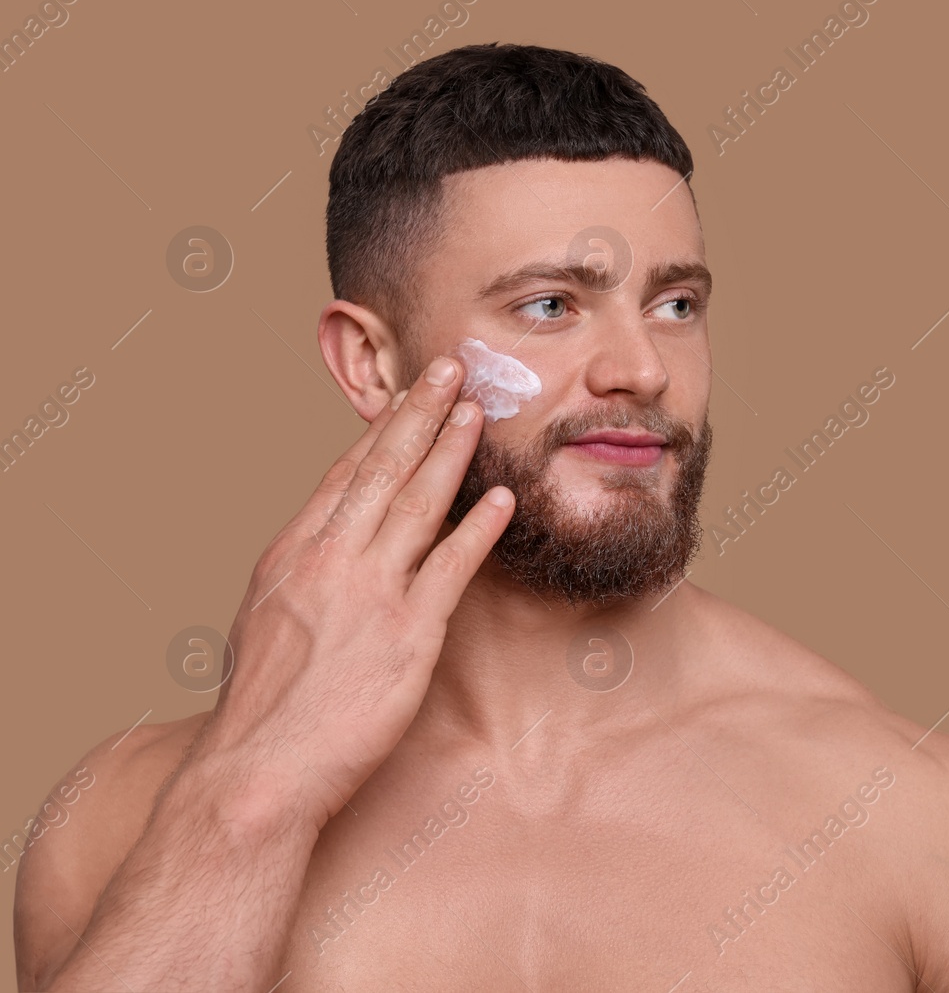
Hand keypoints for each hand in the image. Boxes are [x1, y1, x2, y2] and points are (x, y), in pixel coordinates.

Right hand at [202, 355, 512, 826]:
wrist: (258, 770)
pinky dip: (478, 528)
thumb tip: (325, 552)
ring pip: (418, 503)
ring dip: (452, 451)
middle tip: (449, 368)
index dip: (380, 431)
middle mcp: (330, 560)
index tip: (406, 398)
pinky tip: (501, 498)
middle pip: (382, 469)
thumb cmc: (261, 708)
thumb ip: (300, 578)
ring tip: (478, 409)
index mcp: (292, 553)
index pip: (343, 476)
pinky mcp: (409, 633)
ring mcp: (371, 592)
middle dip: (419, 413)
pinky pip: (451, 567)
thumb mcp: (263, 621)